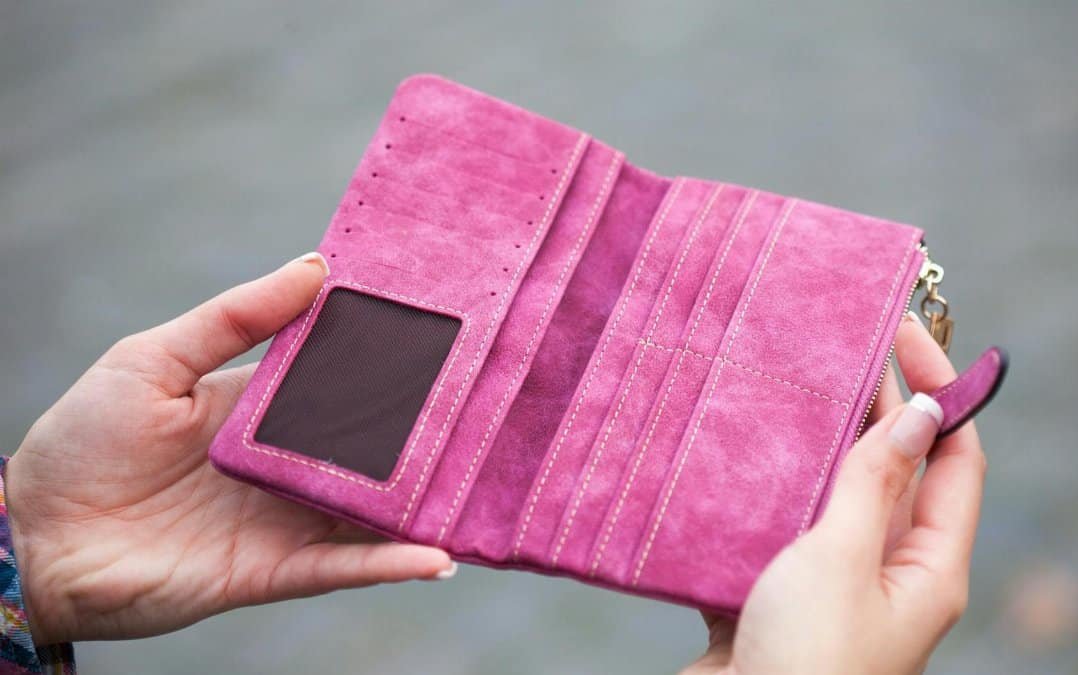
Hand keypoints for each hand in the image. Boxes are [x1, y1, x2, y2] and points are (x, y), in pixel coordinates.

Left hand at [5, 253, 453, 644]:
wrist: (33, 539)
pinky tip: (437, 556)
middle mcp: (287, 462)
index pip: (344, 379)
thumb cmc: (82, 439)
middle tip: (495, 407)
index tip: (450, 332)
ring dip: (424, 502)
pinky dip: (390, 563)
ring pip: (372, 507)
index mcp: (263, 406)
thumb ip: (236, 318)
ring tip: (484, 484)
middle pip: (372, 445)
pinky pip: (342, 566)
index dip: (392, 360)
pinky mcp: (274, 570)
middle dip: (427, 431)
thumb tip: (317, 266)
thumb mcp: (155, 357)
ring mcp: (285, 517)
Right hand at [683, 315, 985, 674]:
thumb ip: (873, 484)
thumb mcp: (840, 560)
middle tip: (833, 343)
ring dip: (807, 444)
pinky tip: (732, 456)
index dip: (940, 389)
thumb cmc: (805, 663)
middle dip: (867, 406)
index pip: (954, 456)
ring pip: (827, 494)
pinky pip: (775, 526)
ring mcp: (830, 583)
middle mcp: (886, 570)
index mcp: (927, 566)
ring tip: (780, 383)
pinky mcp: (774, 594)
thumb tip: (922, 412)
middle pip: (890, 468)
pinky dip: (757, 490)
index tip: (902, 331)